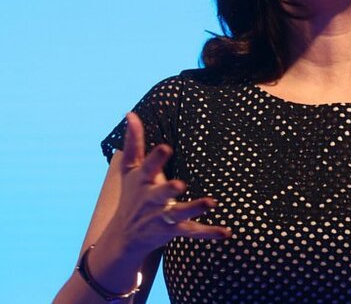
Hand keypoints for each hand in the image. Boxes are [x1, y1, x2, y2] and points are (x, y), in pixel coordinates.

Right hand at [101, 112, 230, 258]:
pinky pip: (192, 232)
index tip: (166, 147)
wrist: (124, 237)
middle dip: (169, 189)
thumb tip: (131, 113)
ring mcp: (162, 217)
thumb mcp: (130, 170)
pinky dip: (209, 232)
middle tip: (180, 184)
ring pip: (179, 213)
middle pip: (161, 193)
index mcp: (143, 181)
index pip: (148, 168)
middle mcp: (152, 199)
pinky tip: (226, 232)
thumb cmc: (132, 195)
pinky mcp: (173, 231)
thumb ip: (133, 143)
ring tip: (211, 203)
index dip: (156, 158)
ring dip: (194, 208)